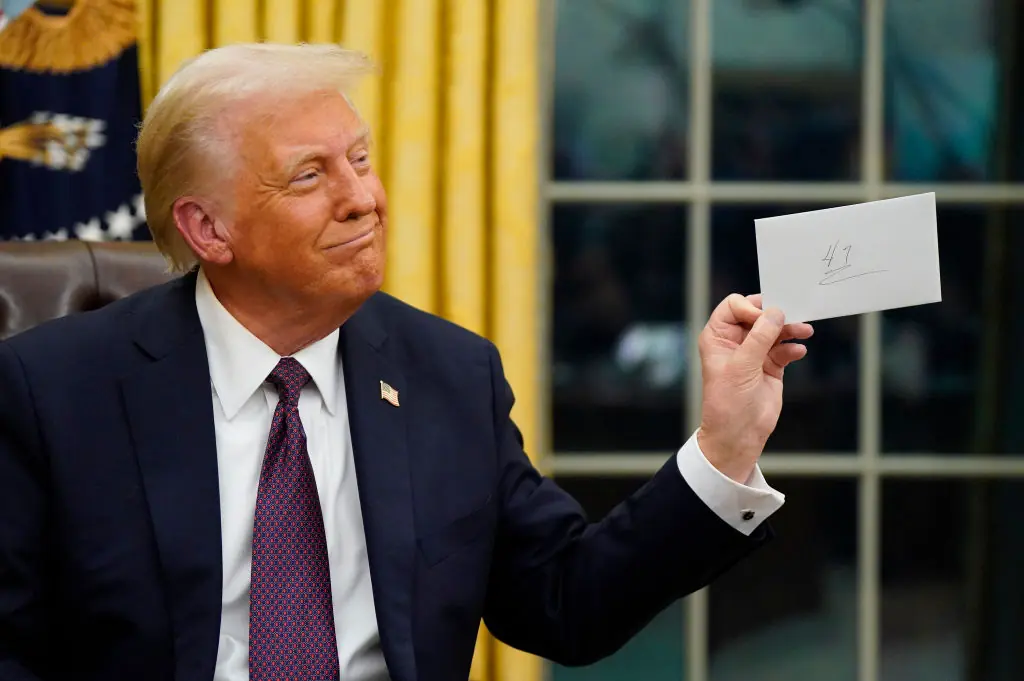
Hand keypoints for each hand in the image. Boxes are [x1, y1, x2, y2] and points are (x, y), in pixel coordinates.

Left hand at [696, 294, 812, 482]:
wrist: (738, 436)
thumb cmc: (727, 404)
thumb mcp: (741, 367)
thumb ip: (759, 338)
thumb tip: (775, 312)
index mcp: (717, 337)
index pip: (734, 306)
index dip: (751, 309)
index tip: (764, 320)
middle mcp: (734, 341)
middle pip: (758, 315)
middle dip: (776, 315)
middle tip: (793, 316)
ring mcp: (754, 353)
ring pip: (774, 330)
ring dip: (790, 329)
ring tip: (804, 331)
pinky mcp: (770, 366)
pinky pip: (784, 348)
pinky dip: (793, 347)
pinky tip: (798, 352)